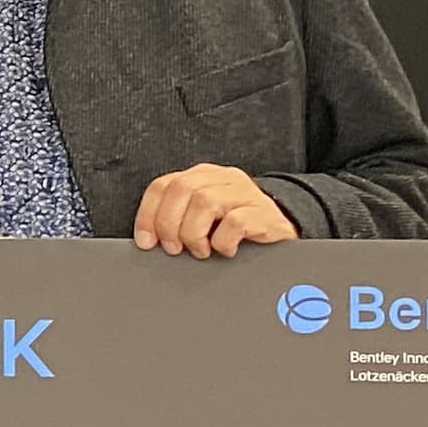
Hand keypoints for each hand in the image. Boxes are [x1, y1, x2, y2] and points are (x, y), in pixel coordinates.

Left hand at [132, 163, 298, 258]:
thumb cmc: (236, 225)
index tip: (146, 241)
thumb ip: (178, 217)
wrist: (281, 228)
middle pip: (181, 189)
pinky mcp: (263, 211)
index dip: (148, 214)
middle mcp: (222, 178)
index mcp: (202, 176)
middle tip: (174, 249)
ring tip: (201, 250)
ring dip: (194, 233)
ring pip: (204, 202)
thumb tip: (148, 241)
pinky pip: (235, 222)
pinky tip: (226, 250)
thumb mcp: (203, 216)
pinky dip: (222, 241)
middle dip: (169, 224)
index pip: (163, 185)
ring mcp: (245, 192)